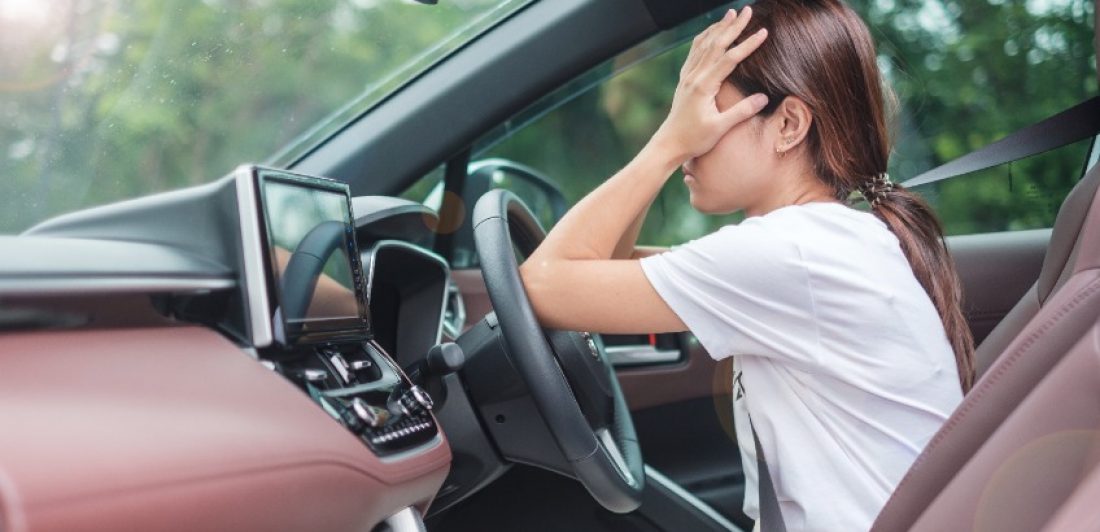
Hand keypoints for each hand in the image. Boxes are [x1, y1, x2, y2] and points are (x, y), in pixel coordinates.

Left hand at [652, 7, 768, 161]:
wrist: (669, 143)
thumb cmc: (694, 139)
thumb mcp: (720, 128)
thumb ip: (742, 111)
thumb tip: (763, 97)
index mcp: (704, 86)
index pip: (730, 58)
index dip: (748, 44)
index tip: (763, 32)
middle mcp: (694, 76)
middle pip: (716, 44)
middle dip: (734, 26)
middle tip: (748, 10)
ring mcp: (687, 76)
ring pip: (704, 44)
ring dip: (719, 27)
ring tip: (731, 14)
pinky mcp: (684, 80)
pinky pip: (694, 52)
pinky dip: (704, 38)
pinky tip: (711, 32)